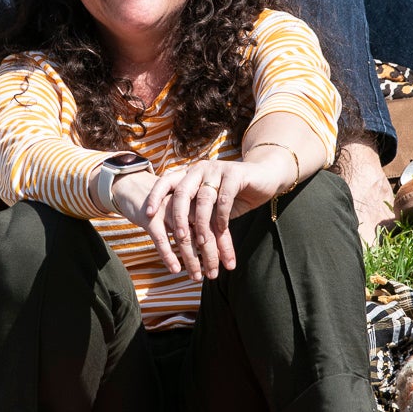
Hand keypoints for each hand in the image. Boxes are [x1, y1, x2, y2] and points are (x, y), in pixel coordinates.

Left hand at [112, 156, 286, 280]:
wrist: (264, 177)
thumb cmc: (233, 194)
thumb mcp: (210, 204)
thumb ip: (195, 213)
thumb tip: (175, 238)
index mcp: (189, 174)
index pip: (166, 182)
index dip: (155, 197)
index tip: (148, 215)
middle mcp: (200, 169)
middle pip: (182, 192)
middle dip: (178, 216)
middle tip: (179, 238)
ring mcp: (217, 170)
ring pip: (204, 198)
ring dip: (202, 222)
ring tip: (201, 242)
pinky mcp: (235, 174)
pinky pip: (224, 198)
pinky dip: (222, 216)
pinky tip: (222, 230)